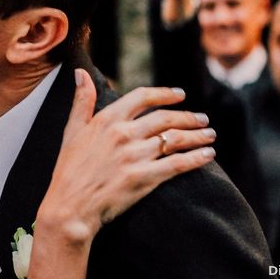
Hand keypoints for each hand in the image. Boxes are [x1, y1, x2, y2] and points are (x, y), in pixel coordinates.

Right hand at [36, 69, 214, 240]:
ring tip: (210, 135)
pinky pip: (178, 163)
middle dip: (188, 117)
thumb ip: (82, 100)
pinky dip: (196, 158)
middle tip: (203, 118)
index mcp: (107, 120)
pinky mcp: (145, 178)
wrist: (70, 206)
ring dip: (197, 135)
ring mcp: (136, 156)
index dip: (164, 94)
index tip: (180, 94)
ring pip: (175, 139)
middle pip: (165, 118)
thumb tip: (81, 73)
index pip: (142, 97)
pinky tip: (208, 155)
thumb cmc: (69, 169)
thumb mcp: (72, 130)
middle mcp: (124, 134)